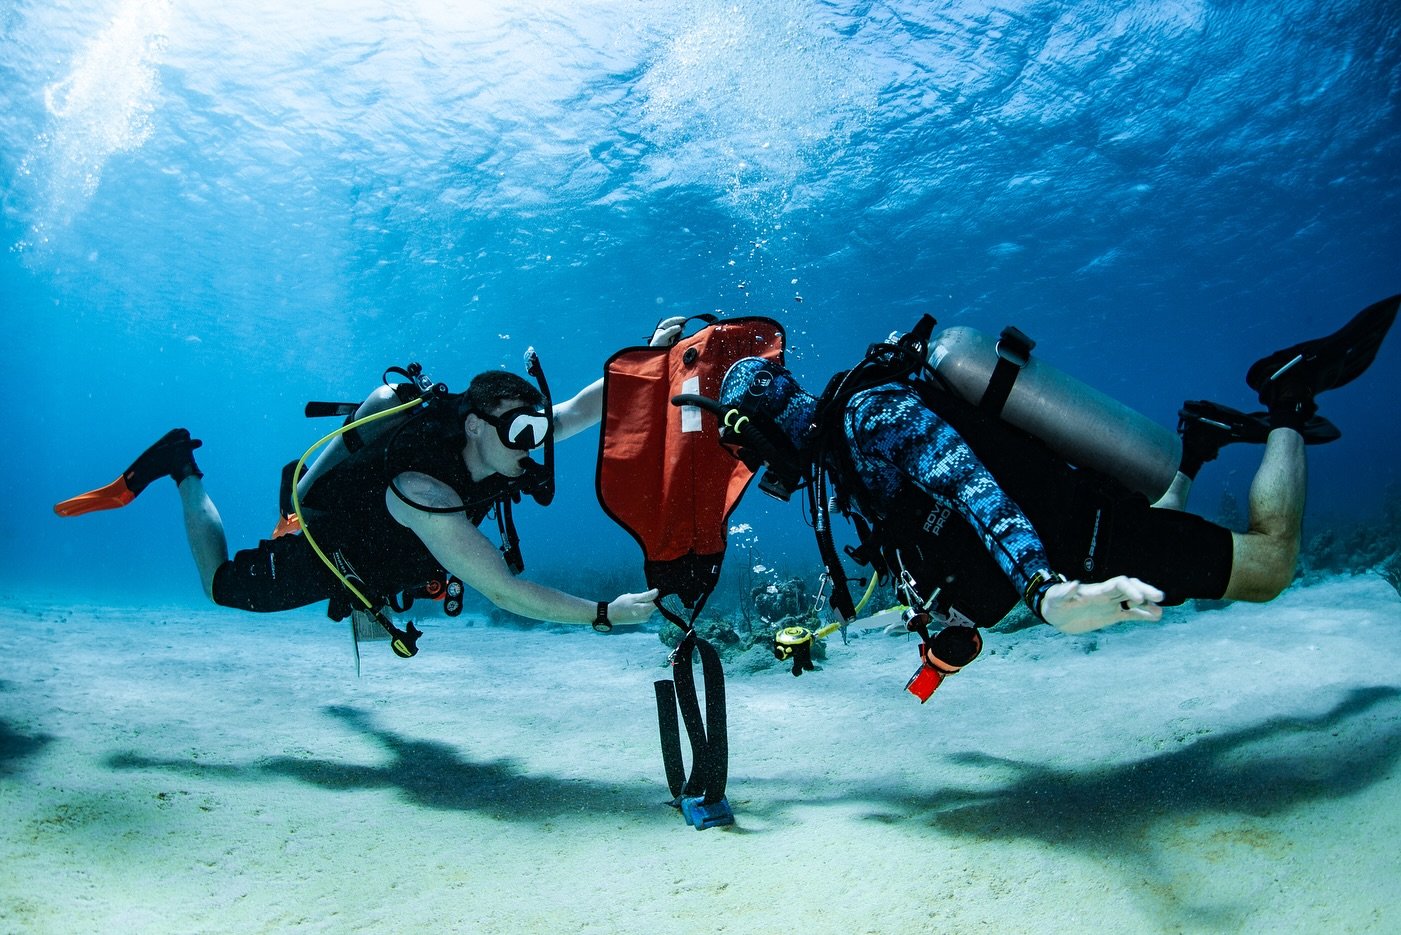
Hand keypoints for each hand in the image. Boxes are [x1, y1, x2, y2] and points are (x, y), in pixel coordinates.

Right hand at [608, 588, 658, 624]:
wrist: (612, 615)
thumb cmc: (622, 605)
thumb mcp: (634, 597)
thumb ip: (647, 595)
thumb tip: (657, 592)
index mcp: (646, 610)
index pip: (657, 602)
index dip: (654, 595)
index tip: (646, 592)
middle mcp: (647, 616)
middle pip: (653, 605)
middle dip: (647, 599)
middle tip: (636, 597)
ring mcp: (644, 619)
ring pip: (648, 607)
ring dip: (643, 602)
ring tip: (633, 601)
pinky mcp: (640, 620)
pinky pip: (644, 611)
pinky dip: (640, 607)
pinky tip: (632, 606)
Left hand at [648, 316, 687, 347]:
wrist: (657, 354)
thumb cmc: (656, 344)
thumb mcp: (662, 336)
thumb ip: (670, 331)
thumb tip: (679, 327)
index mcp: (662, 327)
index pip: (670, 321)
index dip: (677, 319)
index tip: (684, 319)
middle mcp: (667, 330)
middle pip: (675, 325)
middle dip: (680, 325)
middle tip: (684, 327)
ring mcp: (671, 335)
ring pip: (678, 330)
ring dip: (681, 331)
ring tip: (682, 332)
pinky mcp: (674, 340)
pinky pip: (679, 336)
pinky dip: (680, 335)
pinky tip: (680, 337)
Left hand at [1039, 576, 1164, 634]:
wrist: (1055, 614)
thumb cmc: (1054, 604)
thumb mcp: (1057, 599)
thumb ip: (1065, 592)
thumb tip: (1074, 583)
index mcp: (1097, 591)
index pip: (1118, 584)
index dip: (1130, 589)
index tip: (1140, 599)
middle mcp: (1107, 595)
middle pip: (1131, 587)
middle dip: (1145, 590)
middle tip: (1159, 597)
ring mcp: (1110, 605)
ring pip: (1134, 600)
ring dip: (1147, 604)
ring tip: (1159, 612)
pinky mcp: (1111, 616)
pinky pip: (1130, 614)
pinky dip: (1143, 615)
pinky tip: (1155, 617)